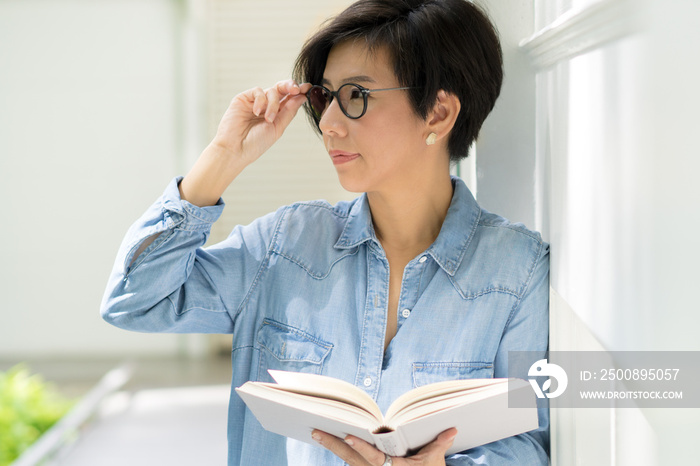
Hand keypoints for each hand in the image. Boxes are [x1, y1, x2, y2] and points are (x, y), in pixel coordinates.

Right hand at [179, 79, 311, 205]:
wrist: (235, 150)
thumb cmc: (256, 144)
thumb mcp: (278, 128)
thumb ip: (289, 111)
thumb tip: (302, 97)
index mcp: (276, 114)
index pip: (289, 98)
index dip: (298, 92)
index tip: (308, 88)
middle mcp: (266, 106)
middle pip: (281, 88)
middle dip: (290, 86)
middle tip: (296, 90)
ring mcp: (255, 102)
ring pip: (271, 91)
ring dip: (273, 104)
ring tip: (268, 119)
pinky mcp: (243, 99)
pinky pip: (257, 91)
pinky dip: (260, 100)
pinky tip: (256, 112)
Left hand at [312, 428, 457, 465]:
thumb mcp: (434, 461)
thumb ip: (438, 444)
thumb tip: (451, 429)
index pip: (373, 457)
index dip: (360, 447)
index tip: (347, 436)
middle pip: (351, 459)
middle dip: (334, 445)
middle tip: (316, 432)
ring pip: (348, 461)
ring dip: (333, 448)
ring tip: (316, 434)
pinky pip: (352, 463)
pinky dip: (341, 453)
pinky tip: (329, 441)